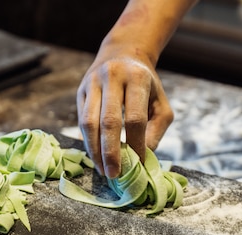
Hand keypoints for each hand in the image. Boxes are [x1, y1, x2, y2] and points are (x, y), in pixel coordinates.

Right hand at [77, 52, 173, 177]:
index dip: (136, 144)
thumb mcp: (161, 103)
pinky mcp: (80, 91)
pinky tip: (96, 156)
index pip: (135, 118)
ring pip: (89, 122)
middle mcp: (112, 77)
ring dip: (95, 150)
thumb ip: (156, 130)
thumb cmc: (146, 85)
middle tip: (115, 174)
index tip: (138, 164)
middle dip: (111, 152)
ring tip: (103, 170)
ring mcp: (92, 83)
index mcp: (137, 78)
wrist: (122, 53)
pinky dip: (88, 142)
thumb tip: (143, 156)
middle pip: (108, 121)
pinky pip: (81, 121)